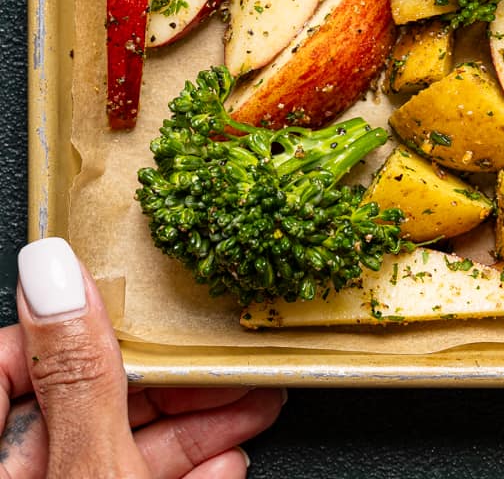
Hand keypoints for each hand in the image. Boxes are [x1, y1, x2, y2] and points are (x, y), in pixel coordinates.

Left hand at [0, 238, 283, 477]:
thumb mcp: (93, 474)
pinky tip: (225, 459)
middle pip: (72, 406)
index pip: (6, 358)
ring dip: (190, 424)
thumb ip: (79, 377)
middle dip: (162, 378)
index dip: (74, 325)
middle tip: (218, 354)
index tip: (139, 307)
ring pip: (110, 451)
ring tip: (250, 399)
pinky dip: (178, 472)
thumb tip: (54, 273)